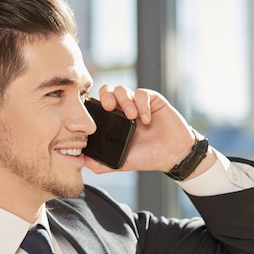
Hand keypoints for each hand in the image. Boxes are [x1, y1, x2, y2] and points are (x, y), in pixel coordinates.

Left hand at [84, 84, 214, 174]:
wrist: (172, 155)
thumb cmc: (148, 158)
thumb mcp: (121, 163)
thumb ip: (100, 164)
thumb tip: (80, 161)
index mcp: (114, 122)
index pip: (98, 105)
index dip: (94, 105)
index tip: (96, 115)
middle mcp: (124, 111)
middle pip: (108, 91)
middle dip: (106, 96)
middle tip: (109, 107)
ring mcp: (138, 104)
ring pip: (123, 89)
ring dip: (125, 101)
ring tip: (132, 117)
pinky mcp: (152, 100)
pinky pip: (142, 93)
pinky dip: (142, 104)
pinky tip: (146, 119)